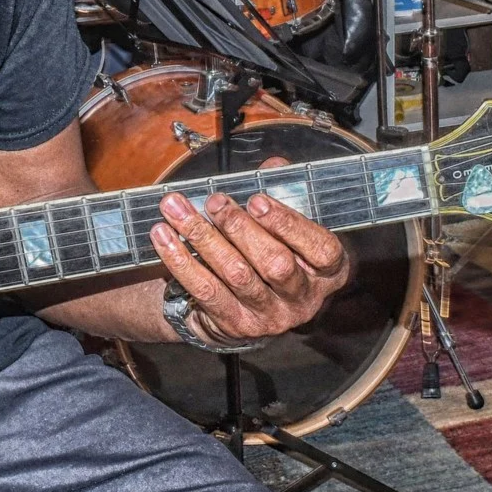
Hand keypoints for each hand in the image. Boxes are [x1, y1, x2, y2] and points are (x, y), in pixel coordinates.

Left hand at [149, 171, 349, 344]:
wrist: (247, 307)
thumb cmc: (271, 252)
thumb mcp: (287, 227)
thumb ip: (284, 193)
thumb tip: (273, 165)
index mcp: (327, 272)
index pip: (321, 248)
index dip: (289, 223)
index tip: (257, 199)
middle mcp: (303, 299)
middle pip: (275, 263)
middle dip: (240, 228)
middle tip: (214, 202)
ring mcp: (270, 316)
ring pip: (236, 275)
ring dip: (203, 237)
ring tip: (177, 210)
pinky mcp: (235, 325)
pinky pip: (205, 291)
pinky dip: (180, 261)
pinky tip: (164, 236)